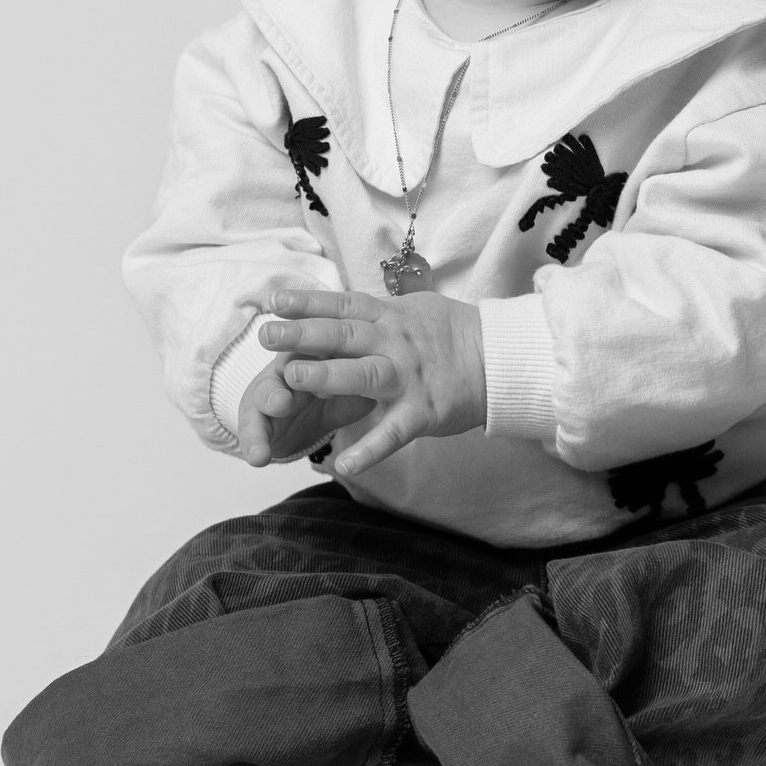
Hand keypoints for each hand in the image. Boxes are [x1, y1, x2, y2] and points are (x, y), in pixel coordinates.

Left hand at [258, 286, 486, 478]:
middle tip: (265, 335)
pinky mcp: (423, 412)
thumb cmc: (452, 333)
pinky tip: (342, 464)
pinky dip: (369, 449)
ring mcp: (408, 377)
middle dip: (303, 335)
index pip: (342, 305)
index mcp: (389, 318)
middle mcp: (394, 343)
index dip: (308, 303)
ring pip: (363, 375)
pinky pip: (393, 433)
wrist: (500, 358)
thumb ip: (376, 311)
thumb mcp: (413, 310)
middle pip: (344, 335)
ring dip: (328, 376)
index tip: (273, 302)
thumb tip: (341, 304)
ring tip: (292, 378)